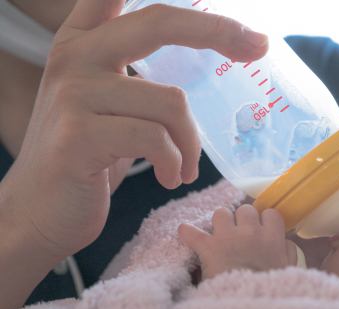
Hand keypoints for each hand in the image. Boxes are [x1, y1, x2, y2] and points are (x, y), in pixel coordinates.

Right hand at [2, 0, 268, 261]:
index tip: (225, 11)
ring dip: (191, 143)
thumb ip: (135, 75)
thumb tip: (204, 57)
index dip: (178, 1)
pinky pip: (155, 139)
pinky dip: (174, 162)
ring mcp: (73, 95)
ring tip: (184, 168)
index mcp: (83, 43)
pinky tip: (168, 178)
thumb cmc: (87, 159)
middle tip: (257, 47)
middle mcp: (74, 57)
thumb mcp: (106, 104)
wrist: (37, 212)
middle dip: (218, 31)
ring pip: (171, 102)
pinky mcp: (78, 136)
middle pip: (159, 21)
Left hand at [178, 205, 296, 279]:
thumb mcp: (287, 270)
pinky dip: (187, 232)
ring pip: (221, 213)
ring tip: (220, 233)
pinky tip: (185, 231)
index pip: (270, 213)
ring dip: (220, 221)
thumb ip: (288, 251)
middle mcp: (250, 232)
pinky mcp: (208, 248)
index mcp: (271, 237)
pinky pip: (192, 233)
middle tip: (241, 233)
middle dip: (242, 219)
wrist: (248, 304)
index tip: (262, 229)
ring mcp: (227, 237)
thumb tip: (283, 240)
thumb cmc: (270, 289)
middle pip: (245, 209)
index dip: (265, 220)